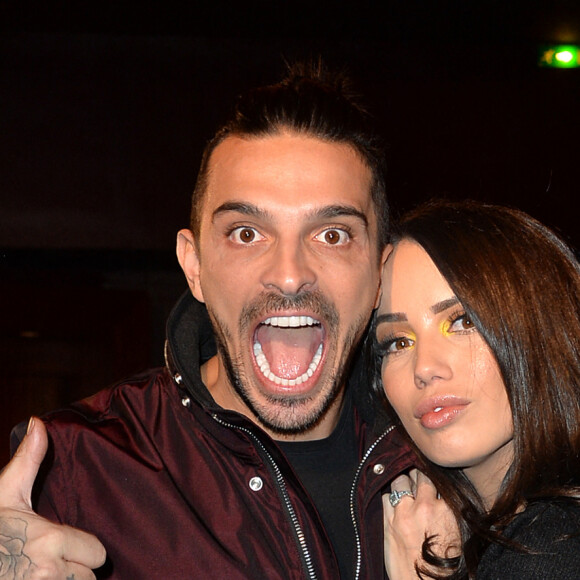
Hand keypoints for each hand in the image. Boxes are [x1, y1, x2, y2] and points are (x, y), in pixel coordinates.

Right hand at [0, 417, 106, 578]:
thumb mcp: (5, 494)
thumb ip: (29, 461)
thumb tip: (38, 422)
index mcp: (50, 540)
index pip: (98, 552)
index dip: (87, 549)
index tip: (73, 545)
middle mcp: (49, 572)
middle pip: (89, 577)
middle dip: (78, 570)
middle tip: (59, 561)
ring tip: (47, 574)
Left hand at [383, 469, 458, 578]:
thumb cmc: (447, 568)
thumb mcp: (461, 536)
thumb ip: (453, 512)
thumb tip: (449, 497)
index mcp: (449, 510)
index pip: (439, 479)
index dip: (435, 480)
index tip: (433, 483)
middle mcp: (426, 507)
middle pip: (419, 475)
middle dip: (418, 477)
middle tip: (418, 484)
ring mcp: (405, 512)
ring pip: (400, 481)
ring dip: (403, 484)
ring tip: (406, 492)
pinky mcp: (388, 521)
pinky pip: (386, 497)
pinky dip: (390, 500)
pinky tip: (395, 507)